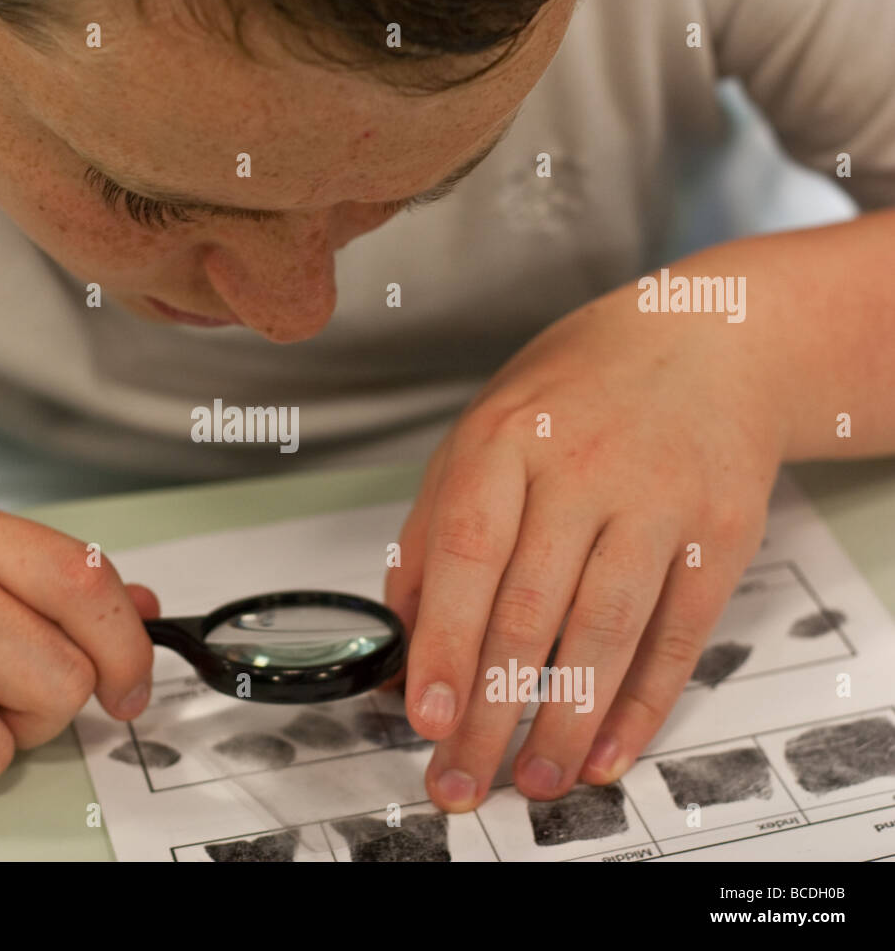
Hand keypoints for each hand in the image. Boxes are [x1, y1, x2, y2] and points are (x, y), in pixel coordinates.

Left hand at [385, 283, 785, 809]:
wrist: (704, 341)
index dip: (443, 641)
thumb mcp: (478, 438)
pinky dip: (644, 702)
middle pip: (529, 608)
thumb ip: (429, 534)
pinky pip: (680, 633)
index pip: (466, 554)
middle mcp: (581, 467)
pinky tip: (607, 750)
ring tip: (534, 780)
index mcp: (503, 442)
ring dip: (565, 718)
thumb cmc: (570, 398)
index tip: (424, 715)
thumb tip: (400, 642)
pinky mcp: (722, 531)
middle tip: (462, 777)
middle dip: (490, 708)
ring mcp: (659, 498)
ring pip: (606, 629)